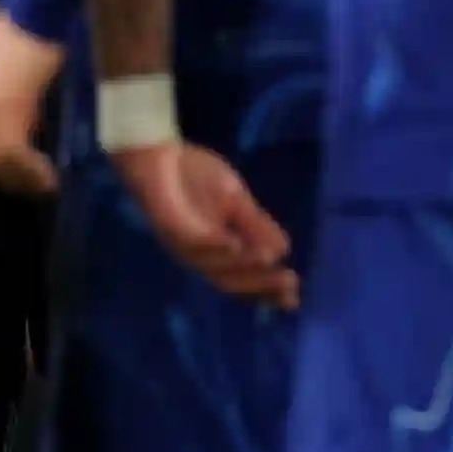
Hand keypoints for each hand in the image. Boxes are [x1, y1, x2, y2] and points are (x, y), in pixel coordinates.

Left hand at [0, 9, 67, 200]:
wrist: (39, 7)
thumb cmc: (32, 29)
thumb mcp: (15, 68)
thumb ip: (15, 96)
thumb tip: (29, 124)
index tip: (20, 178)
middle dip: (8, 178)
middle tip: (33, 189)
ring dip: (21, 178)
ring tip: (45, 186)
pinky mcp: (9, 104)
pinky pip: (16, 150)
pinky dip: (32, 168)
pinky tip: (49, 173)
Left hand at [115, 141, 300, 308]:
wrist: (158, 153)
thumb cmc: (194, 177)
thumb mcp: (235, 200)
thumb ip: (255, 225)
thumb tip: (284, 251)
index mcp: (217, 251)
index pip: (245, 279)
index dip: (268, 290)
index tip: (294, 297)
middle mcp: (200, 256)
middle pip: (232, 282)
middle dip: (261, 283)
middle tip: (289, 281)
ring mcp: (183, 245)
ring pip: (214, 267)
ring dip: (243, 266)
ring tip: (269, 262)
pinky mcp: (169, 228)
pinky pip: (193, 243)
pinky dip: (215, 246)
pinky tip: (235, 244)